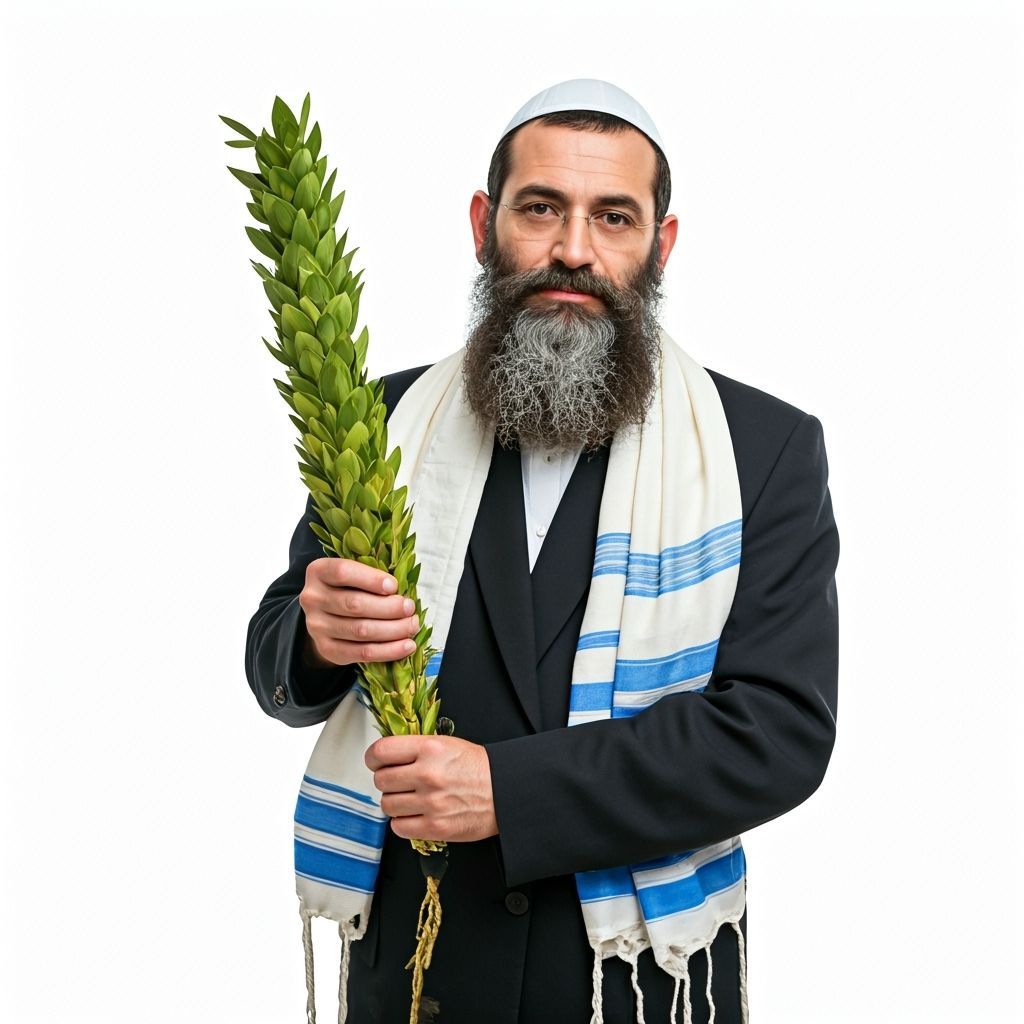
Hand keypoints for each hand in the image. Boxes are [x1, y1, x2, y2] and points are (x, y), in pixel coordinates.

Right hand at [298, 558, 420, 667]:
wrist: (327, 617)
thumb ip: (372, 577)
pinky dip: (389, 650)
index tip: (394, 586)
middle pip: (355, 604)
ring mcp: (317, 626)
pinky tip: (407, 645)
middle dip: (389, 607)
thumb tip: (403, 592)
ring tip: (412, 625)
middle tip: (410, 608)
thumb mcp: (354, 575)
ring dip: (393, 629)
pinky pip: (362, 652)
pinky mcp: (327, 649)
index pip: (343, 572)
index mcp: (318, 572)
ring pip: (361, 630)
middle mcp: (313, 599)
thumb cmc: (348, 589)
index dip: (371, 579)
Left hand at [365, 735, 498, 842]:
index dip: (373, 758)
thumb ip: (415, 748)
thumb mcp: (446, 744)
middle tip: (398, 782)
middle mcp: (428, 774)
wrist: (505, 792)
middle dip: (386, 781)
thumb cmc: (477, 767)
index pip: (381, 751)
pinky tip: (415, 815)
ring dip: (394, 802)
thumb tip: (384, 755)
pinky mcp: (436, 827)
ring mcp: (431, 803)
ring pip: (387, 805)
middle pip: (381, 780)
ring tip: (409, 799)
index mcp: (430, 748)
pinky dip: (403, 822)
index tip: (376, 762)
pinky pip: (398, 827)